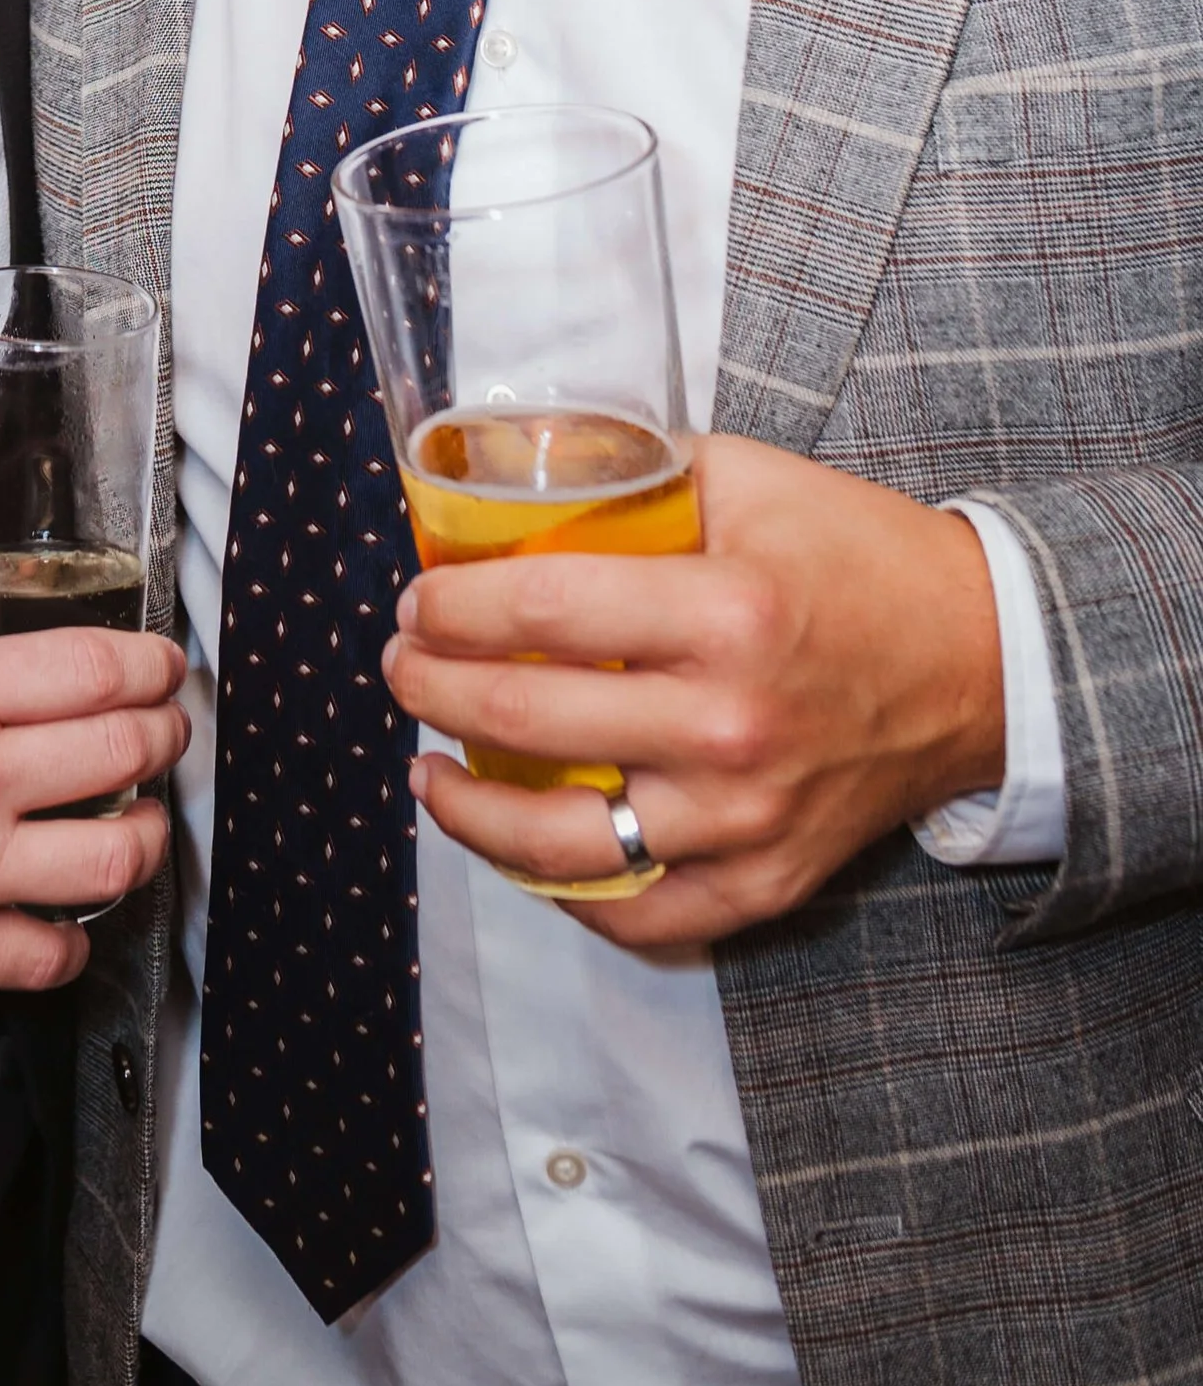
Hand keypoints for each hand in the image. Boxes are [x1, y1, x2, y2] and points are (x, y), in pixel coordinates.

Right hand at [0, 575, 187, 1014]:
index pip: (91, 668)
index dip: (149, 662)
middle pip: (122, 750)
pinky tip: (64, 916)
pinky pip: (52, 956)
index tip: (163, 666)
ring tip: (139, 820)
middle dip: (164, 733)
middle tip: (166, 727)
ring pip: (115, 858)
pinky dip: (72, 941)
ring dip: (144, 835)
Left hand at [384, 433, 1003, 947]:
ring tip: (425, 771)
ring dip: (470, 810)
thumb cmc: (861, 559)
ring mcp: (747, 817)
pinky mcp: (768, 881)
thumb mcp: (751, 478)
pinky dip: (566, 894)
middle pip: (528, 722)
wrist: (986, 662)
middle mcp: (731, 724)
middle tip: (401, 665)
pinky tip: (519, 853)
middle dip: (431, 690)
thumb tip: (519, 471)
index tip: (416, 599)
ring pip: (564, 843)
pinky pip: (643, 914)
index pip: (541, 612)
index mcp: (726, 612)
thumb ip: (637, 473)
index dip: (452, 606)